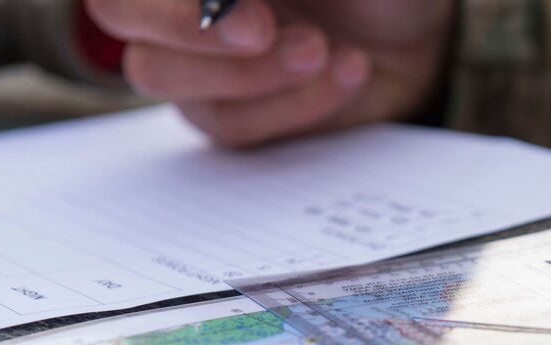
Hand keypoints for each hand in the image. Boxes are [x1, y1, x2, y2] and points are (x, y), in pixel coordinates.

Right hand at [86, 0, 454, 145]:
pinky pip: (236, 126)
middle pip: (124, 15)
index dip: (175, 3)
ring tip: (326, 50)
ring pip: (171, 80)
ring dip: (255, 71)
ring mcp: (204, 60)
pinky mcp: (241, 112)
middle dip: (194, 30)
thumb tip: (225, 3)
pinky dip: (295, 103)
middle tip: (265, 30)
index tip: (244, 8)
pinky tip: (350, 69)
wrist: (426, 23)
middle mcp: (185, 4)